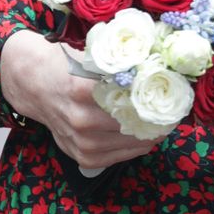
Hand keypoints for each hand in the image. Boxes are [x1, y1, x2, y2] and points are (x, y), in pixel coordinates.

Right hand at [0, 30, 165, 171]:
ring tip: (167, 123)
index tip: (177, 95)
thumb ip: (120, 62)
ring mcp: (81, 141)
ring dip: (152, 135)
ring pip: (130, 143)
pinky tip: (148, 137)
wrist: (35, 85)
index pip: (131, 99)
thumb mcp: (91, 55)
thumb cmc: (66, 64)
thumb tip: (158, 62)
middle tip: (177, 110)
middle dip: (159, 118)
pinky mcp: (82, 156)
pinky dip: (136, 147)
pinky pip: (118, 157)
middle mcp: (82, 119)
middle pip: (134, 124)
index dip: (158, 98)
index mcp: (84, 89)